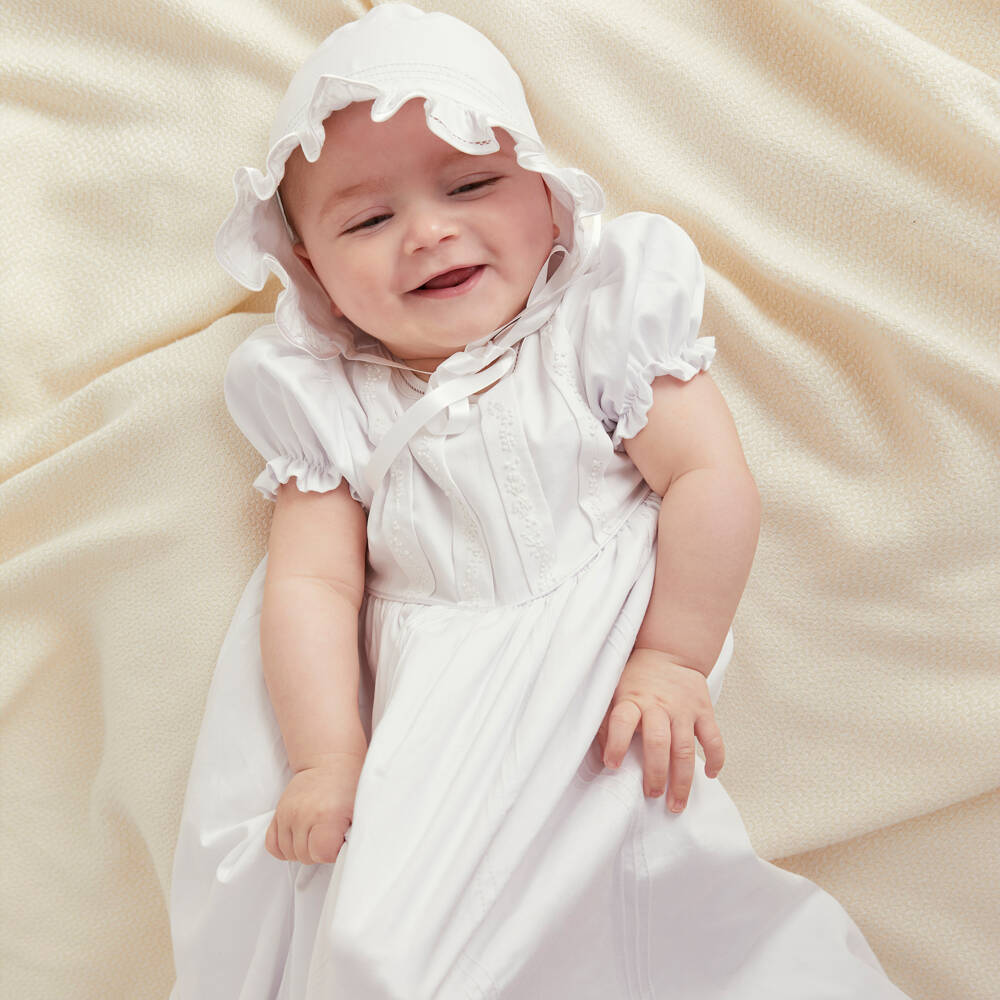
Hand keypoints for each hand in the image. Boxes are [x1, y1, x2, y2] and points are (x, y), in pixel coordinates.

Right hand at [265, 749, 366, 863]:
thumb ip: (354, 834)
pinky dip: (284, 848)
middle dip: (318, 852)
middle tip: (329, 837)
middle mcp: (303, 815)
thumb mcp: (359, 808)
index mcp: (327, 815)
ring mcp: (288, 814)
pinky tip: (299, 839)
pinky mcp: (278, 813)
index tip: (339, 841)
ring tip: (316, 836)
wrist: (330, 762)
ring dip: (303, 850)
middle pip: (305, 856)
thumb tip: (350, 855)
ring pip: (289, 853)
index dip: (333, 853)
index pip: (322, 853)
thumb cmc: (348, 786)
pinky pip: (272, 844)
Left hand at [596, 647, 724, 812]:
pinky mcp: (704, 710)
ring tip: (676, 804)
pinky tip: (709, 775)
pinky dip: (715, 759)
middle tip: (652, 796)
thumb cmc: (636, 678)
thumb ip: (607, 721)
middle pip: (658, 742)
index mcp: (632, 699)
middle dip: (655, 773)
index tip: (612, 765)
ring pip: (685, 748)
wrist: (668, 652)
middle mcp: (658, 705)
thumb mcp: (614, 692)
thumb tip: (602, 755)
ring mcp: (684, 709)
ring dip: (682, 780)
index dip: (616, 744)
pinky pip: (713, 738)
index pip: (622, 721)